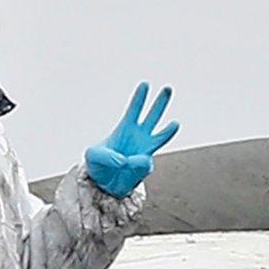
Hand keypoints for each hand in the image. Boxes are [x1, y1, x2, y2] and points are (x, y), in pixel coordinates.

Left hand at [85, 82, 179, 198]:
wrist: (104, 184)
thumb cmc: (98, 165)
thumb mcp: (93, 155)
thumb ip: (106, 155)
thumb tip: (125, 161)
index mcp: (125, 127)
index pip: (134, 109)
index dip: (140, 97)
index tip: (145, 84)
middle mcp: (139, 136)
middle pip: (153, 115)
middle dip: (160, 102)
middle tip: (167, 88)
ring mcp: (145, 150)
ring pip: (161, 136)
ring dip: (169, 129)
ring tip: (175, 123)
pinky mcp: (145, 166)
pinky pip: (145, 162)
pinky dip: (136, 164)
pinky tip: (128, 165)